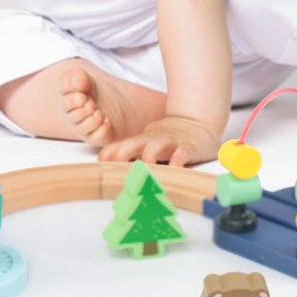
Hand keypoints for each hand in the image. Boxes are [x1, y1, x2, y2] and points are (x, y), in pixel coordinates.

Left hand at [98, 115, 219, 167]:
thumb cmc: (167, 139)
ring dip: (148, 159)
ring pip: (155, 148)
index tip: (100, 168)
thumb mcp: (146, 144)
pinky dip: (177, 162)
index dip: (108, 156)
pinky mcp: (188, 147)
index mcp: (140, 141)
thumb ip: (129, 154)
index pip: (118, 147)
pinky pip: (182, 153)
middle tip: (117, 172)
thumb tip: (106, 168)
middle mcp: (152, 141)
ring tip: (144, 174)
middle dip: (122, 155)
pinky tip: (173, 170)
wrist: (196, 122)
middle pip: (132, 145)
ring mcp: (170, 143)